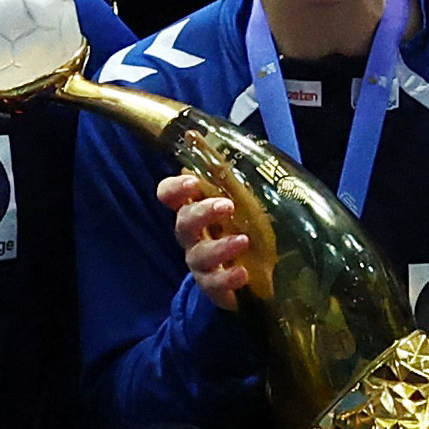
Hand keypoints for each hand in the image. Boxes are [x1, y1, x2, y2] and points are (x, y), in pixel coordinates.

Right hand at [159, 171, 260, 311]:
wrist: (258, 276)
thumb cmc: (247, 229)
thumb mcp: (247, 203)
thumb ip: (235, 181)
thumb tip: (220, 142)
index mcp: (198, 208)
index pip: (170, 195)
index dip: (174, 188)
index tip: (191, 182)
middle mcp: (194, 235)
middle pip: (183, 222)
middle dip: (202, 212)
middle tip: (227, 206)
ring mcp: (201, 262)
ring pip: (198, 255)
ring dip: (219, 247)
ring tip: (243, 241)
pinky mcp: (213, 286)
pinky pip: (213, 283)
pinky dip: (227, 278)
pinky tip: (242, 273)